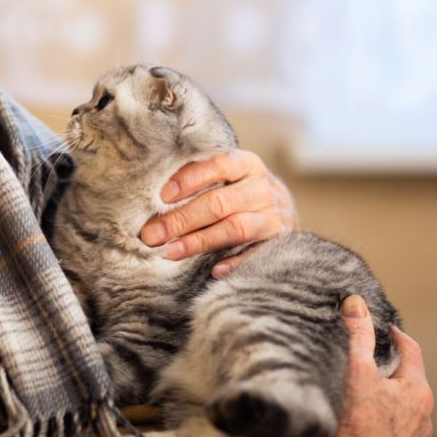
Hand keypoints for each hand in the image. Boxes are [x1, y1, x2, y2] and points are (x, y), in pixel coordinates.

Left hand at [138, 149, 295, 277]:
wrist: (284, 208)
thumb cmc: (240, 190)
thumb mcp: (228, 175)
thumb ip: (201, 179)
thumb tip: (158, 199)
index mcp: (247, 165)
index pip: (217, 166)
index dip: (189, 180)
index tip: (162, 197)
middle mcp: (262, 189)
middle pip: (219, 203)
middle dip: (182, 219)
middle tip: (152, 234)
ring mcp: (272, 217)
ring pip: (234, 229)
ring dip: (199, 241)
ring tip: (170, 252)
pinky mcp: (277, 243)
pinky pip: (255, 255)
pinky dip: (235, 263)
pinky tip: (214, 270)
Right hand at [319, 296, 433, 436]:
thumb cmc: (358, 424)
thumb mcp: (357, 370)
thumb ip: (357, 334)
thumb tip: (356, 302)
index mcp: (418, 391)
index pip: (413, 353)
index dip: (399, 337)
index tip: (388, 329)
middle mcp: (423, 418)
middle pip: (409, 383)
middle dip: (391, 370)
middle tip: (372, 360)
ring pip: (403, 412)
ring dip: (388, 401)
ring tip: (365, 395)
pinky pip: (393, 435)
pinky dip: (381, 425)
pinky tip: (364, 426)